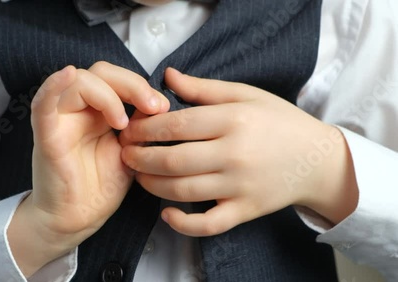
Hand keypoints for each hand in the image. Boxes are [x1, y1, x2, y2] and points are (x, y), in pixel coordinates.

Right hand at [8, 62, 168, 275]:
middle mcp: (79, 110)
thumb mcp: (130, 151)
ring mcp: (62, 120)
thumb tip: (158, 104)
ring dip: (108, 94)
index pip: (117, 79)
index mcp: (98, 111)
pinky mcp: (47, 136)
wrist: (80, 218)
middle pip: (100, 72)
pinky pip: (43, 104)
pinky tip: (67, 75)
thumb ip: (140, 126)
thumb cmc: (102, 186)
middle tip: (153, 106)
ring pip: (79, 81)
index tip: (163, 107)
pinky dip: (53, 85)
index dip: (141, 86)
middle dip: (131, 84)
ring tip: (124, 122)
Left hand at [120, 68, 357, 236]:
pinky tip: (166, 214)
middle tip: (125, 153)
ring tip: (138, 175)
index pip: (177, 124)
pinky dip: (183, 224)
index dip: (146, 128)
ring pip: (183, 191)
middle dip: (140, 158)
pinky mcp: (245, 210)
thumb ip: (203, 88)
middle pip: (174, 160)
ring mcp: (240, 186)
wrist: (318, 159)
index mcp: (234, 120)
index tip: (129, 129)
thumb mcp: (246, 95)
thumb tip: (167, 76)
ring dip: (151, 185)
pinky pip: (209, 224)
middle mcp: (235, 154)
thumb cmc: (280, 122)